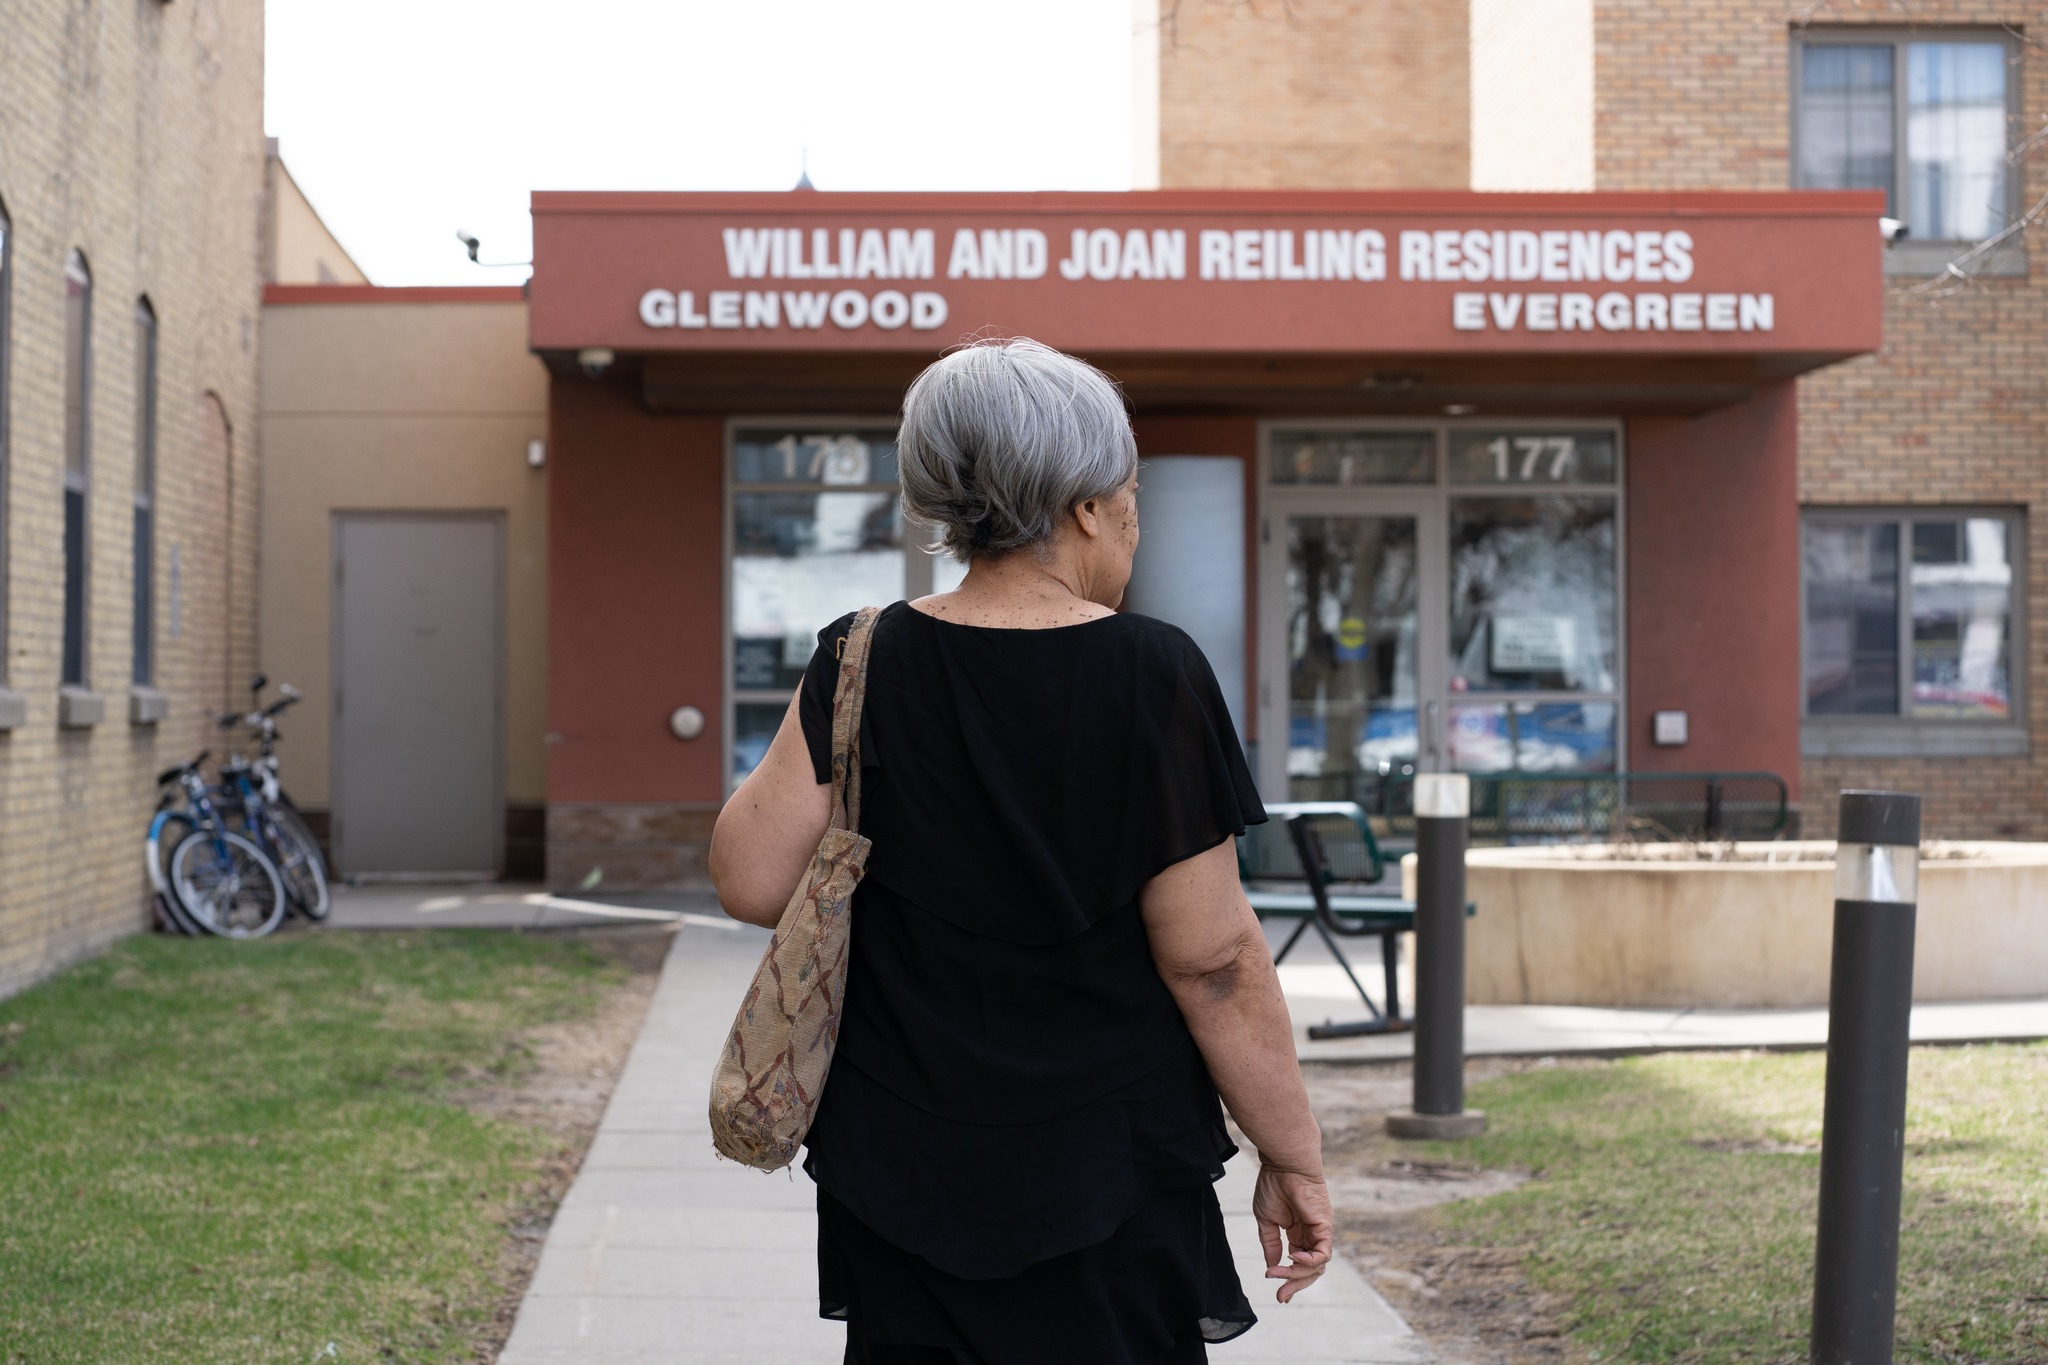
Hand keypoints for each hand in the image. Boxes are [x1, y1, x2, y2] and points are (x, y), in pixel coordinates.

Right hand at [1252, 1163, 1332, 1302]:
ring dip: (1297, 1274)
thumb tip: (1272, 1267)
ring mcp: (1319, 1232)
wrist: (1283, 1164)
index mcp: (1297, 1234)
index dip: (1288, 1279)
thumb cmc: (1274, 1185)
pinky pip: (1323, 1253)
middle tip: (1280, 1296)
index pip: (1298, 1264)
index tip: (1278, 1294)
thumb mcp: (1266, 1220)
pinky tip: (1294, 1257)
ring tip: (1278, 1273)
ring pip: (1317, 1266)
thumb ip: (1270, 1244)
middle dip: (1295, 1285)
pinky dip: (1310, 1260)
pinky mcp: (1324, 1226)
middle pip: (1310, 1271)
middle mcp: (1310, 1236)